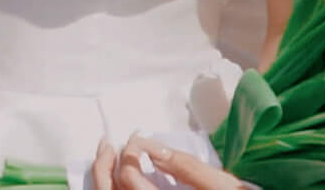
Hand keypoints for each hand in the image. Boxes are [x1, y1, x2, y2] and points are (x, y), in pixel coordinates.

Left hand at [92, 134, 245, 189]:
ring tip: (107, 157)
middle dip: (104, 166)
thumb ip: (187, 167)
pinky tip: (120, 177)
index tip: (135, 139)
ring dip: (105, 179)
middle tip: (107, 144)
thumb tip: (153, 146)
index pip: (129, 181)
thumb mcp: (221, 186)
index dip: (128, 155)